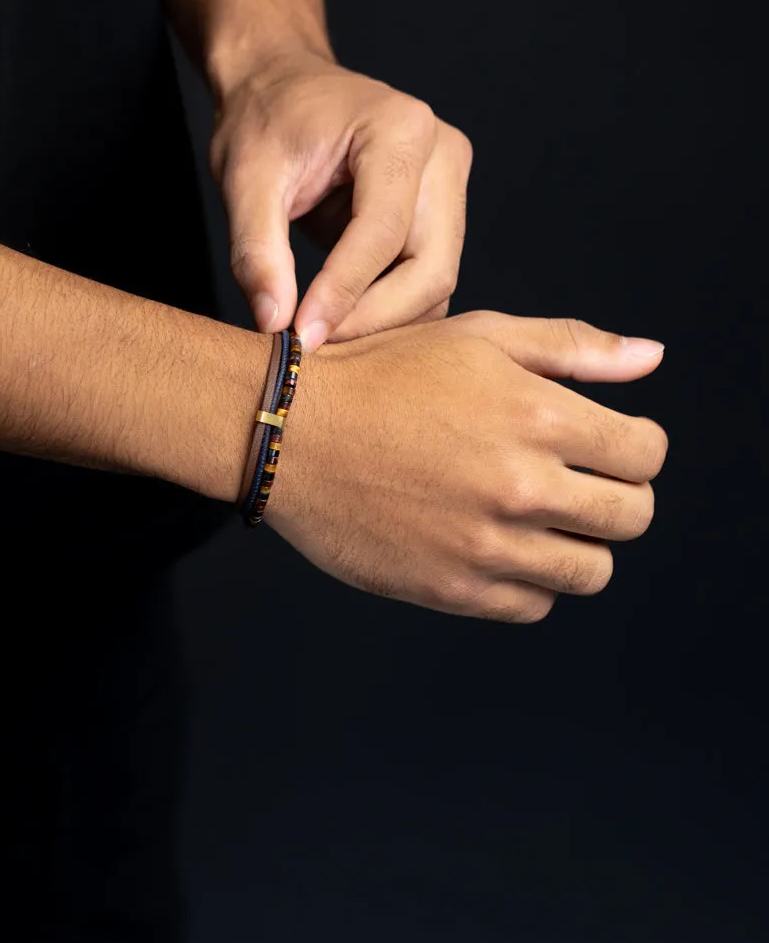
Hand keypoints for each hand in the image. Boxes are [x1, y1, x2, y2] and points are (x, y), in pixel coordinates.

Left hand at [210, 50, 471, 350]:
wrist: (282, 85)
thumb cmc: (264, 120)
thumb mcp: (244, 180)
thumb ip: (256, 250)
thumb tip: (274, 322)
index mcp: (400, 130)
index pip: (382, 235)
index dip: (343, 295)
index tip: (301, 337)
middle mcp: (443, 154)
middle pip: (430, 268)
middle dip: (373, 318)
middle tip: (313, 345)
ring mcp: (450, 184)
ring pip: (435, 282)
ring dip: (383, 320)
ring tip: (322, 333)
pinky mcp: (444, 211)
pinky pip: (426, 278)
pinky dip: (389, 308)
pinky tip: (343, 318)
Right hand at [267, 312, 667, 621]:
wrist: (290, 434)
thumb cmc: (380, 376)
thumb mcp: (477, 336)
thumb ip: (571, 348)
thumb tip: (651, 359)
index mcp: (538, 415)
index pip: (646, 455)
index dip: (635, 447)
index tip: (607, 446)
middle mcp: (523, 486)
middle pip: (633, 517)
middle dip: (619, 497)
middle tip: (579, 483)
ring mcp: (488, 546)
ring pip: (592, 571)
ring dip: (579, 544)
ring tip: (539, 519)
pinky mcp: (453, 590)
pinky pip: (534, 605)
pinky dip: (529, 581)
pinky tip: (496, 545)